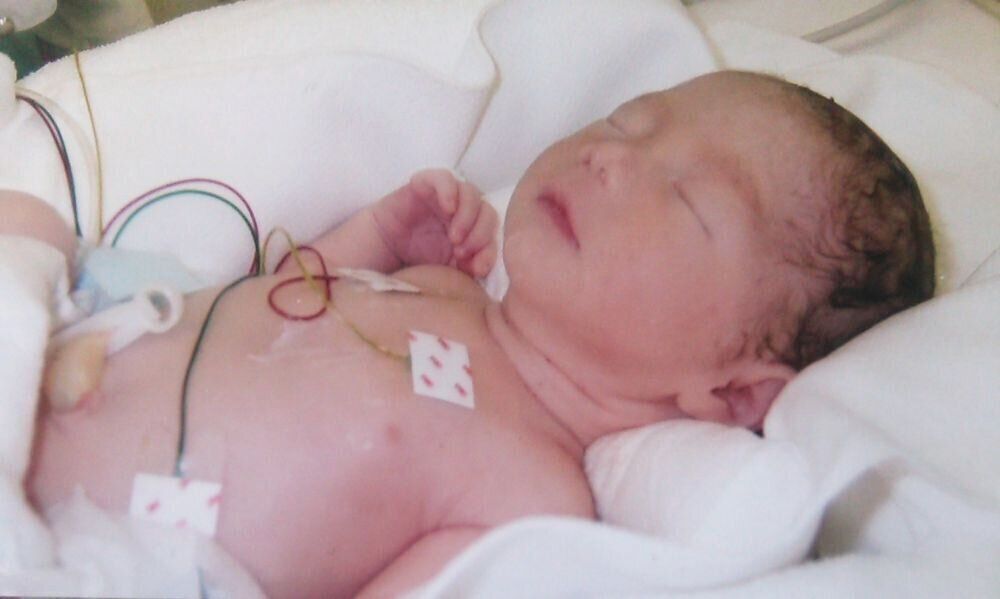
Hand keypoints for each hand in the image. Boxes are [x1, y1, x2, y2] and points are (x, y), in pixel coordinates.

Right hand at [373, 169, 497, 277]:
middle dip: (481, 234)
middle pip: (486, 213)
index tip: (475, 269)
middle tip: (461, 251)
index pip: (491, 237)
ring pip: (471, 193)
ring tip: (454, 237)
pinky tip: (447, 208)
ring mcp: (441, 201)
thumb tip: (482, 268)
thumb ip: (463, 271)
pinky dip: (449, 190)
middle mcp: (458, 217)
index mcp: (466, 238)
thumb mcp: (440, 277)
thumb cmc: (404, 270)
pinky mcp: (422, 187)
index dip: (489, 251)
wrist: (370, 260)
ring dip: (468, 216)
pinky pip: (443, 178)